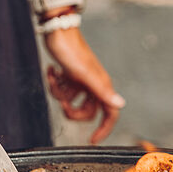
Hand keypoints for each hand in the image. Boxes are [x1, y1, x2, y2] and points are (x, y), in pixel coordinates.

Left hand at [43, 27, 124, 143]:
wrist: (57, 31)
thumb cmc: (71, 50)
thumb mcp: (84, 74)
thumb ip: (102, 90)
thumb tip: (120, 105)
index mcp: (101, 85)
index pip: (110, 113)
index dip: (104, 129)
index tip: (92, 140)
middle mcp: (93, 84)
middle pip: (87, 111)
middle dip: (73, 111)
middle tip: (63, 106)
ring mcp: (80, 80)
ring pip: (71, 100)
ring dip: (59, 92)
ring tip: (55, 77)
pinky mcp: (69, 75)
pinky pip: (62, 89)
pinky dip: (54, 82)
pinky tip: (52, 70)